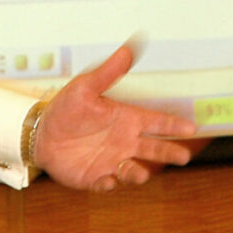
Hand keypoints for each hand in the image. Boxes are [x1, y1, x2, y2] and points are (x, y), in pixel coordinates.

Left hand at [32, 43, 202, 191]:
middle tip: (183, 156)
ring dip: (138, 172)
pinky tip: (109, 181)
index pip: (156, 122)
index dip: (173, 125)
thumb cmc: (67, 108)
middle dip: (168, 153)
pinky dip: (110, 184)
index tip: (191, 127)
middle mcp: (124, 143)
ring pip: (133, 170)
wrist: (41, 132)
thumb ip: (108, 72)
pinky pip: (106, 184)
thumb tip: (129, 48)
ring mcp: (112, 162)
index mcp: (126, 120)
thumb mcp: (86, 87)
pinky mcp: (95, 178)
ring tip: (138, 172)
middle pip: (153, 150)